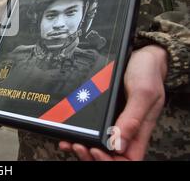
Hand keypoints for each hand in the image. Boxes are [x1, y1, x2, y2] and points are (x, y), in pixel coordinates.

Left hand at [59, 45, 167, 160]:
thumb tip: (118, 144)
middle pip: (109, 156)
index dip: (109, 160)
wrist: (141, 55)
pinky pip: (91, 130)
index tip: (95, 149)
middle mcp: (126, 130)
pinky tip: (68, 133)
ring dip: (83, 148)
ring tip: (70, 142)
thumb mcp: (143, 93)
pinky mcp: (104, 114)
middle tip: (78, 146)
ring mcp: (114, 123)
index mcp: (139, 131)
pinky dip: (79, 135)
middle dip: (91, 156)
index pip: (127, 159)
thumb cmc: (147, 73)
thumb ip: (132, 119)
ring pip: (98, 145)